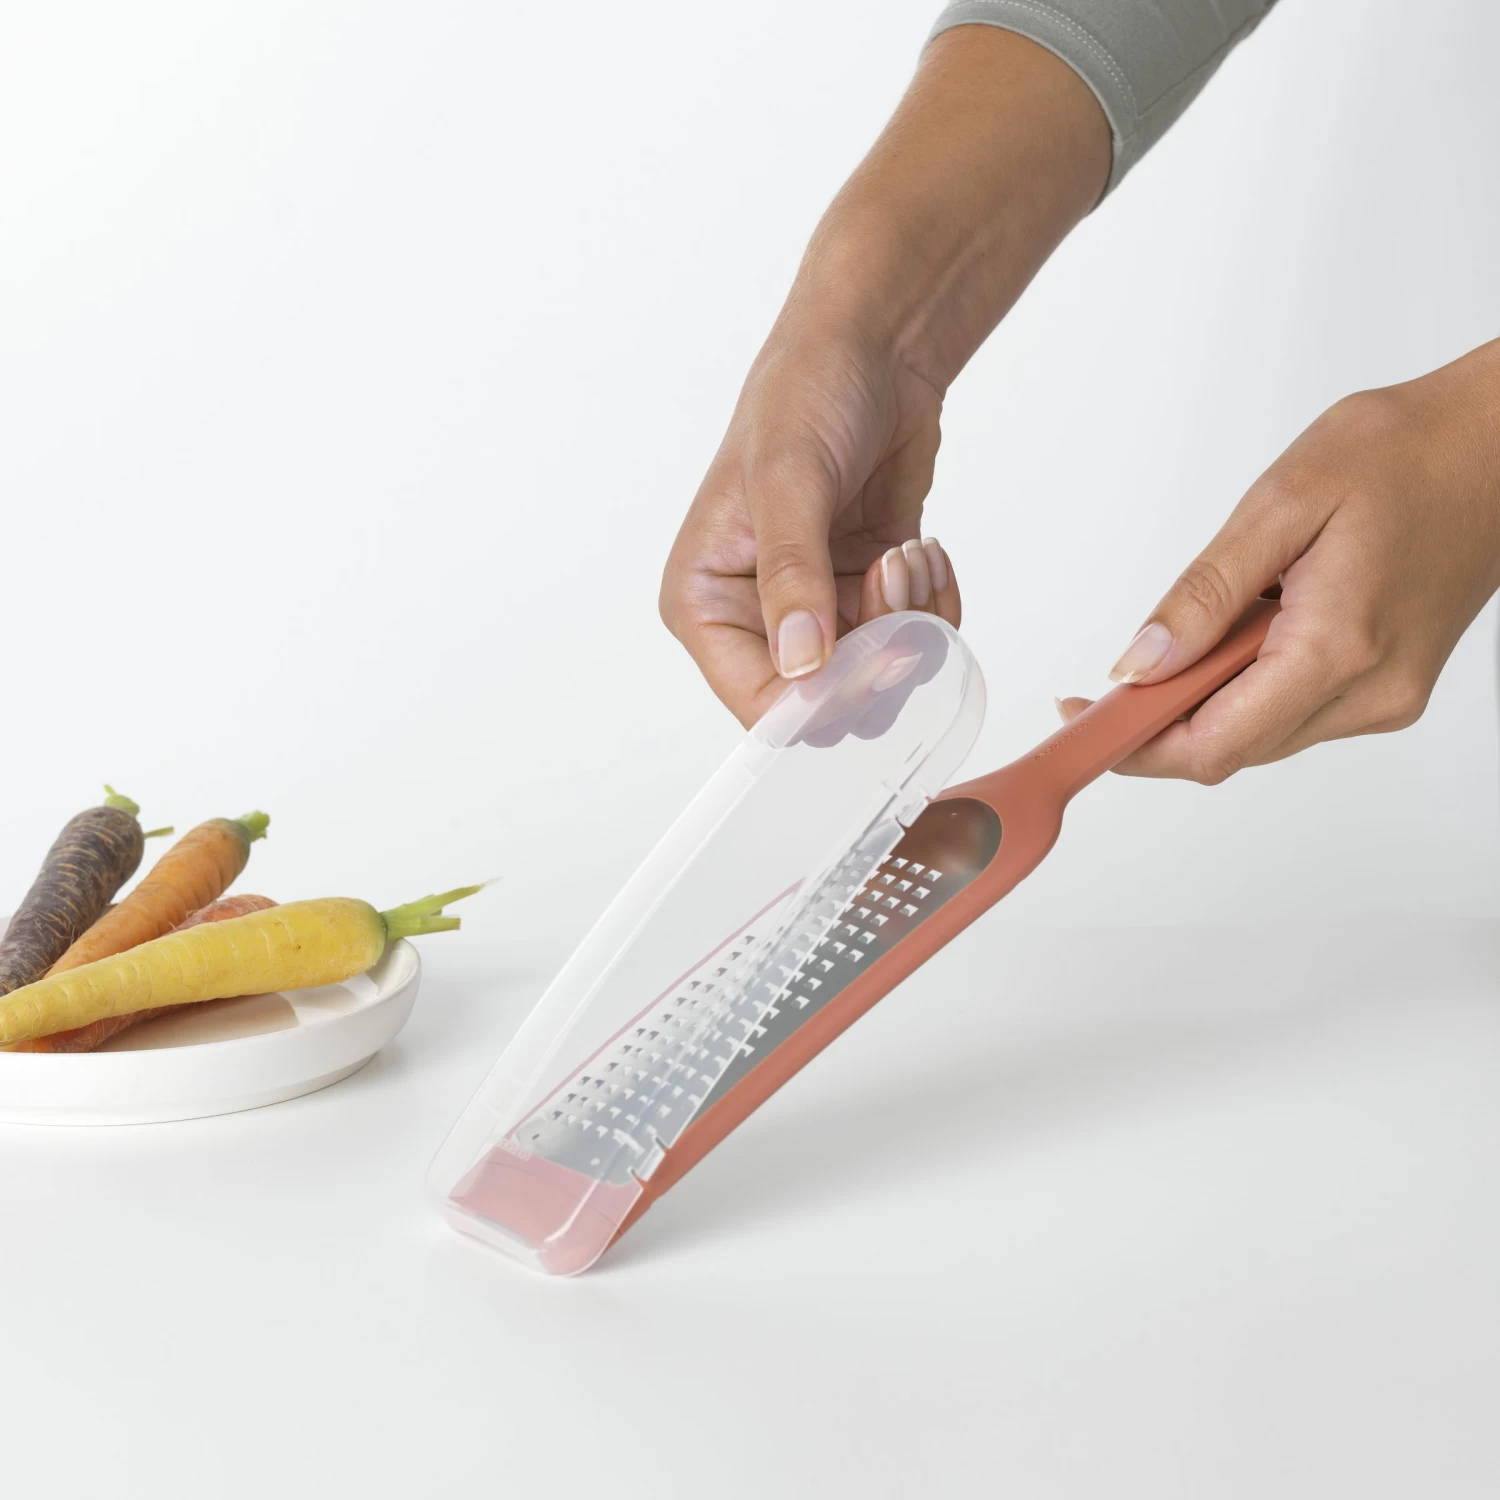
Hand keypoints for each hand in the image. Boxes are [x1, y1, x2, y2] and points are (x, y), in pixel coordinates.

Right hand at [660, 26, 1109, 724]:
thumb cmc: (806, 394)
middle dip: (875, 654)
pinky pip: (912, 640)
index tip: (874, 666)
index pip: (756, 701)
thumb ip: (792, 578)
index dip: (819, 703)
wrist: (875, 347)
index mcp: (704, 601)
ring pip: (878, 676)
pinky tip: (919, 545)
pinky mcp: (866, 595)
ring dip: (911, 620)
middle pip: (825, 700)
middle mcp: (754, 617)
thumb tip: (801, 666)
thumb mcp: (789, 481)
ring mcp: (816, 611)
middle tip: (893, 581)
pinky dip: (932, 603)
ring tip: (907, 549)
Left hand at [1058, 338, 1499, 780]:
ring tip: (1204, 627)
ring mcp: (1386, 698)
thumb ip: (1204, 594)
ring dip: (1206, 700)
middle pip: (1231, 749)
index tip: (1083, 721)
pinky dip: (1249, 686)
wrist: (1498, 444)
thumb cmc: (1403, 453)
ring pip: (1260, 734)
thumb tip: (1139, 664)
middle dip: (1161, 722)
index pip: (1211, 744)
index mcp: (1338, 650)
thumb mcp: (1281, 504)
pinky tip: (1253, 628)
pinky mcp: (1390, 690)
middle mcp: (1371, 694)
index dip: (1136, 745)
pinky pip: (1294, 712)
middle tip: (1115, 679)